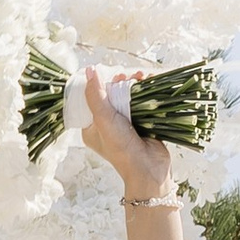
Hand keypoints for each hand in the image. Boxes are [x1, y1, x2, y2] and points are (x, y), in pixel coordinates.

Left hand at [78, 64, 174, 204]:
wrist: (149, 169)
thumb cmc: (121, 148)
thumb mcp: (103, 119)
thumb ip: (95, 95)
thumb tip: (89, 70)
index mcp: (92, 127)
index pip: (91, 100)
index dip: (99, 84)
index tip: (108, 74)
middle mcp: (108, 126)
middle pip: (111, 96)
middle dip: (120, 82)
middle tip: (127, 76)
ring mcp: (127, 125)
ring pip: (128, 97)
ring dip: (134, 84)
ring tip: (142, 76)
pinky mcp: (143, 124)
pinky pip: (143, 103)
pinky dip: (146, 92)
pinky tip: (150, 82)